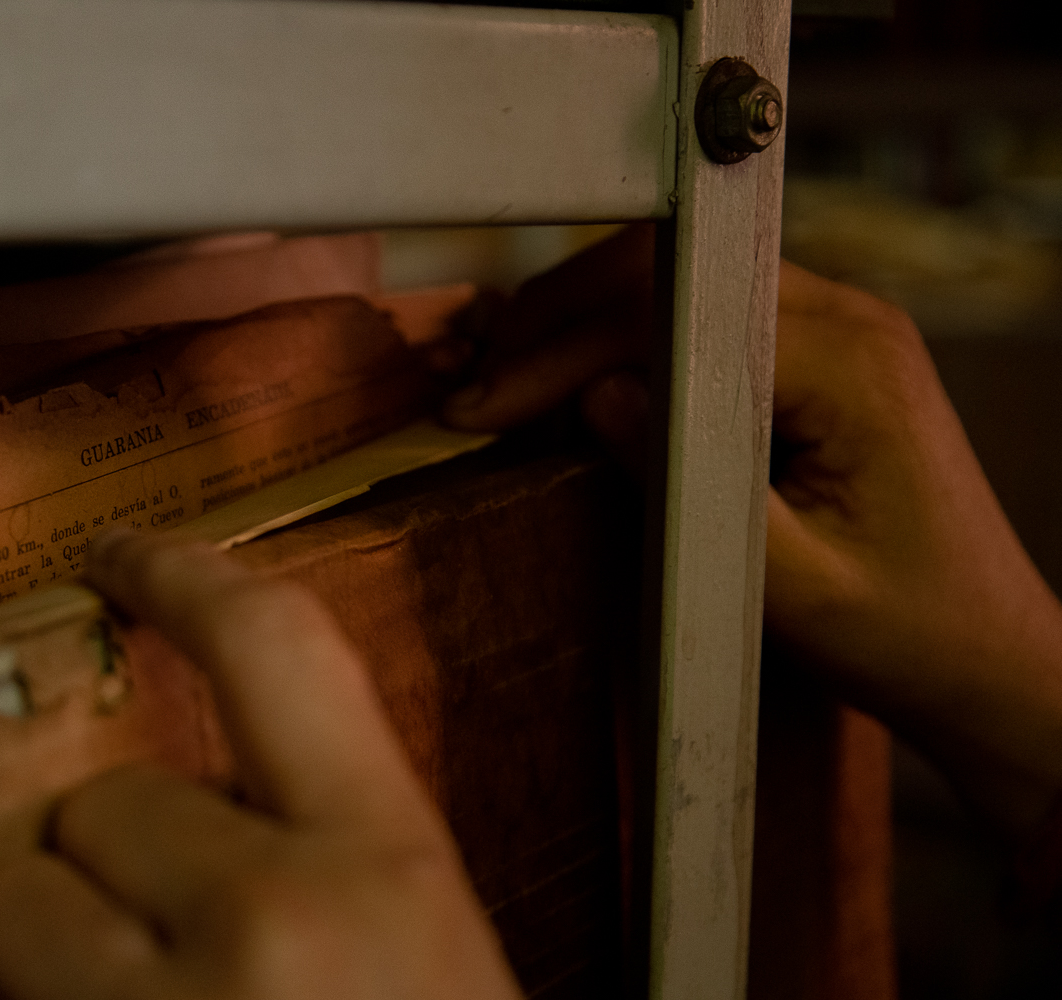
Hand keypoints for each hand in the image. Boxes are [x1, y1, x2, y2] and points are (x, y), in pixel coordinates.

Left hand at [0, 532, 520, 999]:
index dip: (184, 578)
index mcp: (390, 874)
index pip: (273, 647)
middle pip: (101, 800)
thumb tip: (213, 798)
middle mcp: (271, 929)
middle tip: (164, 948)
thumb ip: (337, 851)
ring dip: (42, 951)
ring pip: (5, 905)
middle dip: (111, 860)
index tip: (119, 553)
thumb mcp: (426, 949)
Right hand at [443, 228, 1061, 843]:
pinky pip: (699, 316)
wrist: (988, 657)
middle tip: (475, 394)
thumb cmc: (906, 632)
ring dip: (580, 327)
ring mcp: (836, 326)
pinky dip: (622, 342)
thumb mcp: (791, 584)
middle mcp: (849, 318)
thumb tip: (595, 399)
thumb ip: (689, 487)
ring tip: (504, 388)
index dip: (561, 354)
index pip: (670, 314)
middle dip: (554, 324)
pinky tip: (571, 388)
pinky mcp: (816, 353)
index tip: (485, 406)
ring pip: (675, 283)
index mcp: (851, 362)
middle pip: (667, 270)